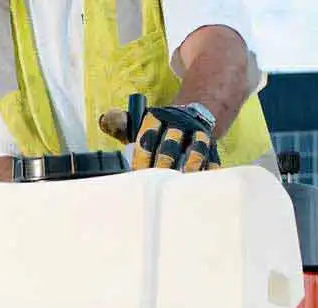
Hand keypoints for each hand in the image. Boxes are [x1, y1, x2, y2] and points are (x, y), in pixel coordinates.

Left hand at [99, 100, 215, 171]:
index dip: (143, 151)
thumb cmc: (157, 130)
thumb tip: (105, 119)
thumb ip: (121, 125)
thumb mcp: (138, 124)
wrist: (191, 116)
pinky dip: (210, 169)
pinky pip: (212, 158)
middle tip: (157, 177)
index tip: (137, 171)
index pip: (149, 132)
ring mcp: (196, 135)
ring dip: (189, 163)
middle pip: (171, 142)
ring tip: (183, 180)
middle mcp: (178, 124)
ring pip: (195, 147)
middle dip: (164, 160)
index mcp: (157, 118)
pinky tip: (205, 180)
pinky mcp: (211, 147)